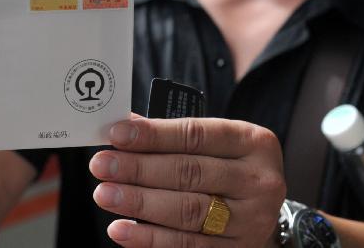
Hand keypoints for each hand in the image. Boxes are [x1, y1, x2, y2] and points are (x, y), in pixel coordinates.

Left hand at [89, 115, 284, 247]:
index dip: (154, 135)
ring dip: (139, 203)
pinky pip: (187, 246)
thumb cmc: (229, 168)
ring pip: (187, 212)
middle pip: (190, 173)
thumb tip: (121, 128)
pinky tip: (122, 229)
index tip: (116, 135)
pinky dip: (150, 239)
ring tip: (105, 194)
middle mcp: (258, 181)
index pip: (196, 135)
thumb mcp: (215, 144)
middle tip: (102, 166)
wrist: (261, 211)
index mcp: (253, 143)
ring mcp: (251, 221)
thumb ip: (172, 136)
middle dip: (139, 169)